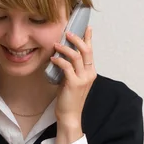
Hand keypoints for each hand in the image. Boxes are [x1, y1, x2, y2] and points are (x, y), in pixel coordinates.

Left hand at [50, 26, 95, 143]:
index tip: (86, 27)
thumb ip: (71, 69)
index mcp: (90, 72)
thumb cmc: (69, 99)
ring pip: (76, 56)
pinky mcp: (74, 83)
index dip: (89, 38)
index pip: (91, 52)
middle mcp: (89, 74)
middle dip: (77, 39)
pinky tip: (53, 58)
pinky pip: (67, 66)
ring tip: (57, 44)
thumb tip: (62, 56)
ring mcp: (83, 79)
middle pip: (86, 51)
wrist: (69, 116)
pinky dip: (59, 60)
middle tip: (68, 32)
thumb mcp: (71, 80)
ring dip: (65, 48)